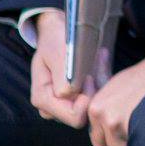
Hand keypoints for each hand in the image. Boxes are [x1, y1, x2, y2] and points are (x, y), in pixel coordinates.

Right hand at [29, 10, 91, 127]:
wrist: (57, 30)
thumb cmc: (56, 39)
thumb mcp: (58, 53)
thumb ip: (63, 78)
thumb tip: (70, 94)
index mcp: (43, 99)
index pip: (74, 116)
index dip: (87, 98)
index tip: (89, 76)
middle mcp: (52, 107)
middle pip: (85, 112)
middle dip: (96, 88)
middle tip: (99, 61)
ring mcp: (65, 103)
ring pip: (93, 103)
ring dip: (100, 79)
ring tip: (99, 56)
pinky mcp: (76, 97)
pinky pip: (96, 95)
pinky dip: (101, 77)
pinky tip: (100, 58)